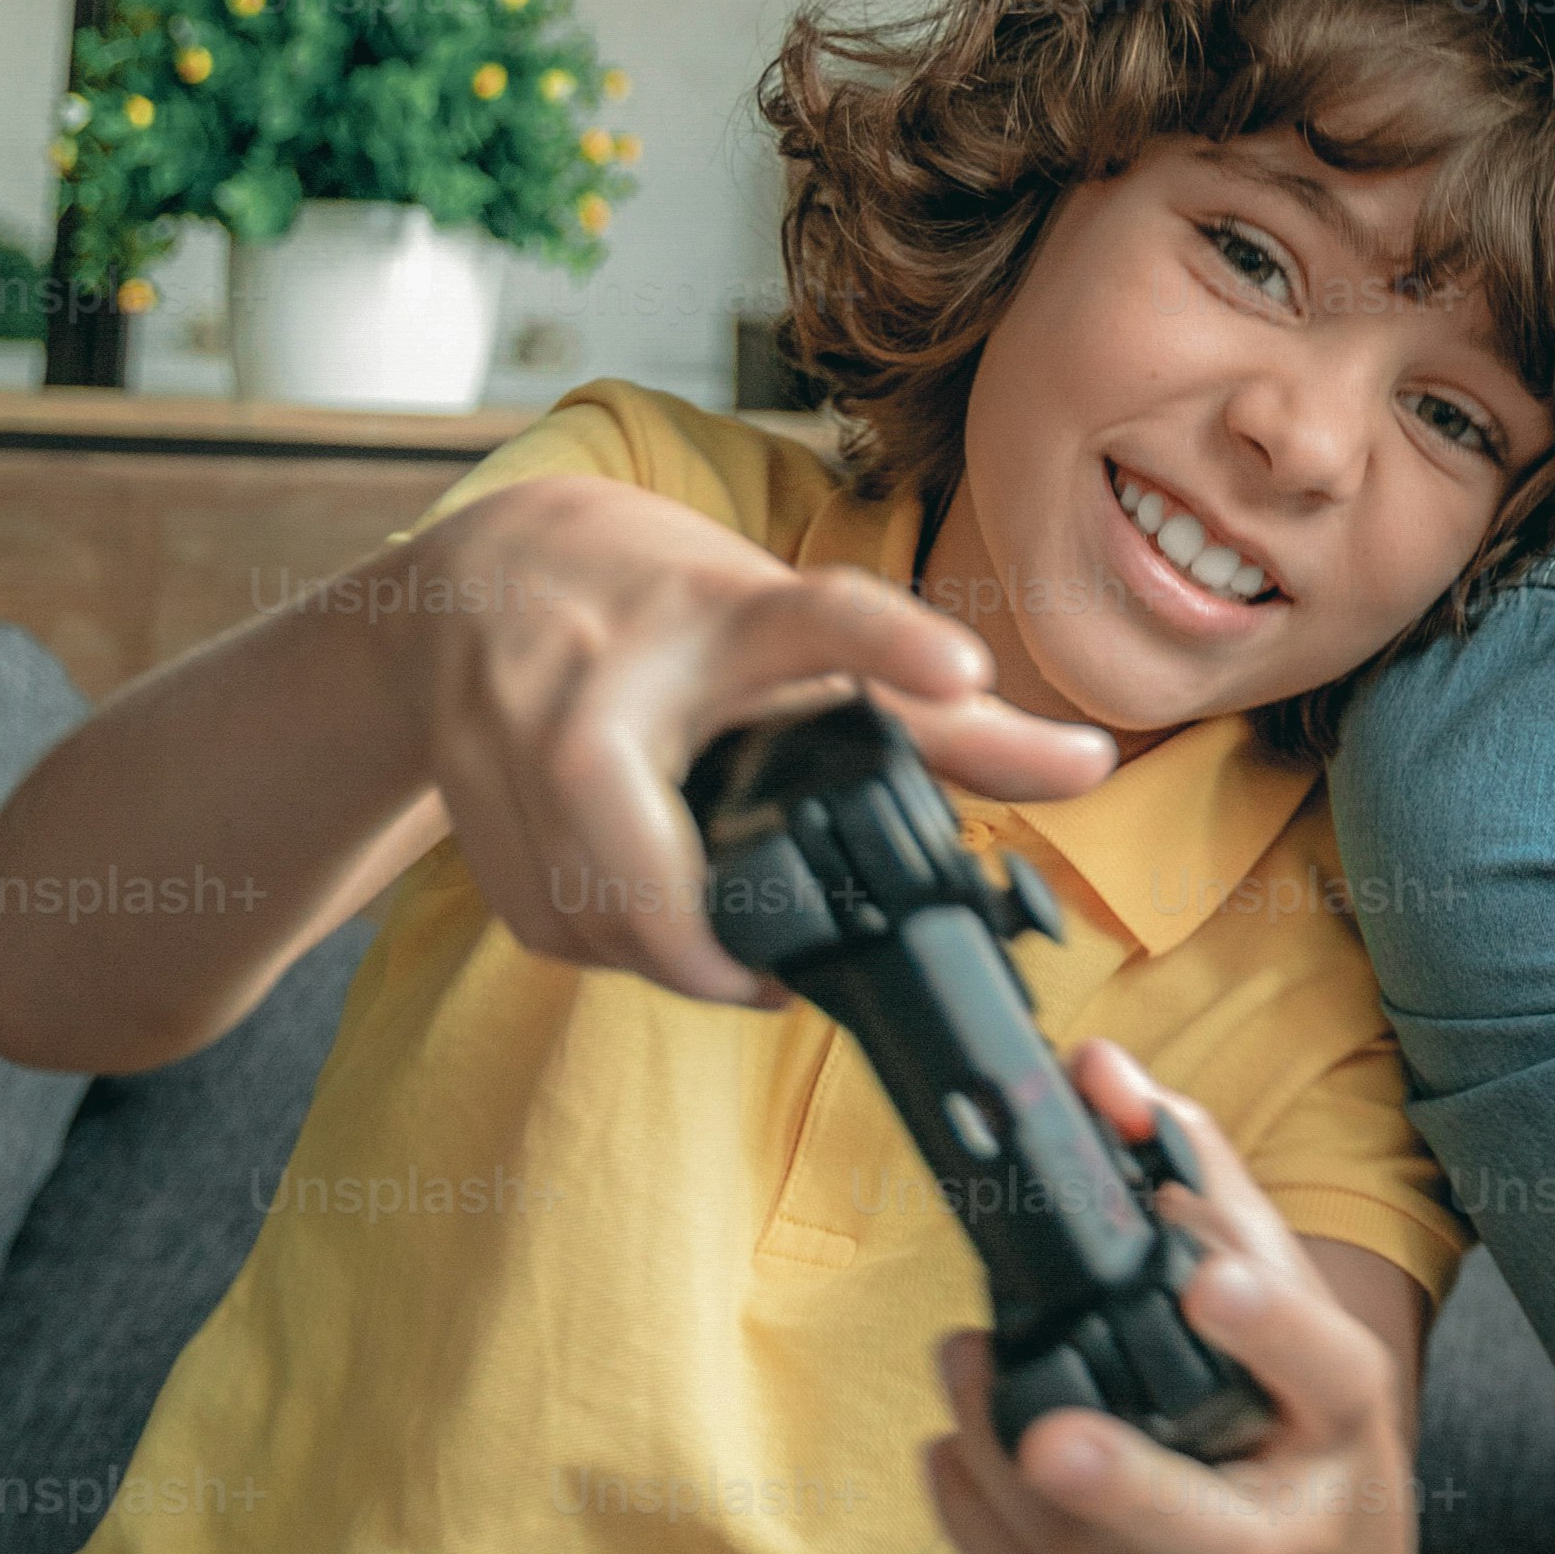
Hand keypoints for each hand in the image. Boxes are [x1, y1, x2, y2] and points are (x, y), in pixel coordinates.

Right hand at [381, 470, 1114, 1004]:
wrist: (480, 575)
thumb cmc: (671, 605)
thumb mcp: (808, 643)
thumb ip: (948, 720)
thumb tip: (1092, 767)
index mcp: (730, 613)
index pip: (818, 619)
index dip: (891, 645)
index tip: (959, 666)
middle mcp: (612, 664)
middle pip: (630, 830)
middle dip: (691, 935)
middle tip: (765, 978)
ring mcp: (516, 722)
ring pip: (578, 897)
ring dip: (653, 954)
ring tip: (716, 953)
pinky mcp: (463, 783)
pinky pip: (538, 915)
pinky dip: (595, 942)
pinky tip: (639, 927)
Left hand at [921, 1043, 1414, 1553]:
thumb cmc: (1290, 1400)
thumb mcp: (1272, 1286)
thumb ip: (1192, 1172)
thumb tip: (1099, 1068)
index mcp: (1344, 1418)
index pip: (1324, 1371)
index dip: (1267, 1328)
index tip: (1203, 1281)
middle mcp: (1298, 1528)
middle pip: (1203, 1530)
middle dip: (1117, 1482)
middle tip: (1039, 1428)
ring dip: (1002, 1476)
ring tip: (960, 1376)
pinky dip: (979, 1534)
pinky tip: (952, 1460)